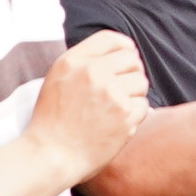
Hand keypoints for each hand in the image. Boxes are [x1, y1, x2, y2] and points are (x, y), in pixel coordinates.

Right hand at [31, 28, 150, 171]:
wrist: (51, 155)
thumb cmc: (54, 120)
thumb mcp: (58, 79)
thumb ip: (85, 62)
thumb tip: (124, 50)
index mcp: (73, 61)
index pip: (111, 39)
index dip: (124, 48)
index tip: (124, 60)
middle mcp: (92, 73)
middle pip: (132, 59)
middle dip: (131, 74)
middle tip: (120, 91)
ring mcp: (111, 93)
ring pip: (142, 82)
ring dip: (133, 95)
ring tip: (114, 110)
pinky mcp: (125, 114)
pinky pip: (144, 105)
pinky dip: (134, 116)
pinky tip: (115, 124)